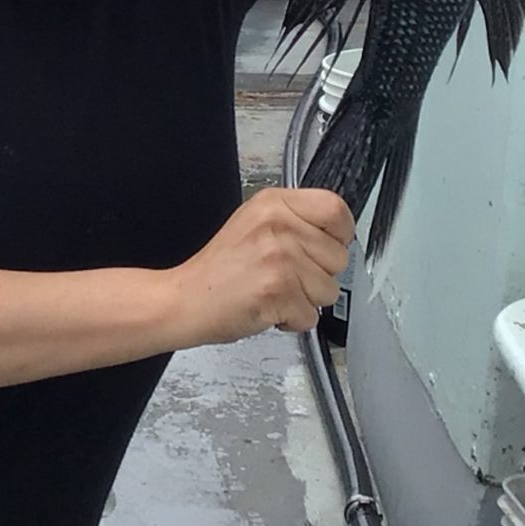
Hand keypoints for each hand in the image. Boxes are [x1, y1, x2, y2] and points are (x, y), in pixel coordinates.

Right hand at [164, 187, 354, 344]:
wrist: (184, 299)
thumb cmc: (219, 270)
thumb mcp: (255, 224)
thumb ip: (294, 222)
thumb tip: (337, 235)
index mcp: (273, 204)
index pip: (335, 209)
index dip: (340, 235)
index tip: (327, 248)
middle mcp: (278, 225)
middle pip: (338, 256)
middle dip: (319, 276)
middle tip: (286, 277)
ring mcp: (278, 258)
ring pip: (329, 290)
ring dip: (306, 301)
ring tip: (275, 292)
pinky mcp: (277, 291)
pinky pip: (311, 316)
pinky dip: (292, 322)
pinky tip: (269, 309)